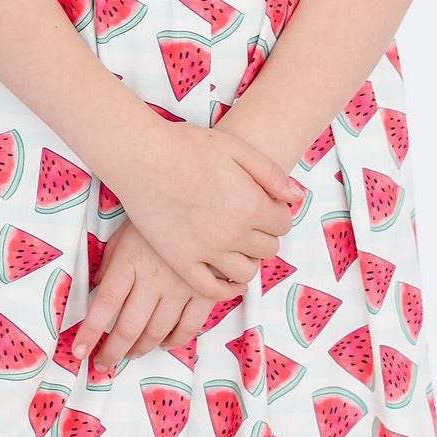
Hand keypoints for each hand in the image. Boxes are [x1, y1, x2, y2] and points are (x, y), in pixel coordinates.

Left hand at [76, 220, 219, 376]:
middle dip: (114, 352)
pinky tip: (165, 343)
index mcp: (128, 262)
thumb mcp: (123, 235)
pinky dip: (176, 340)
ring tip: (131, 353)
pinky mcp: (206, 290)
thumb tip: (97, 292)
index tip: (79, 352)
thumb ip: (110, 265)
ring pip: (158, 332)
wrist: (199, 201)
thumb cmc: (154, 219)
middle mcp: (153, 278)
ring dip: (142, 349)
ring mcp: (181, 286)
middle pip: (130, 327)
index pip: (104, 304)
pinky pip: (190, 327)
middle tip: (104, 364)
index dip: (90, 332)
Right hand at [104, 123, 305, 303]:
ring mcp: (207, 251)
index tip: (265, 207)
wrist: (140, 157)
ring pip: (246, 272)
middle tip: (249, 223)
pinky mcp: (181, 262)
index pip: (284, 223)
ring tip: (237, 246)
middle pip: (268, 248)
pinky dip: (226, 289)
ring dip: (248, 261)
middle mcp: (234, 233)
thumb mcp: (236, 148)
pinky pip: (211, 289)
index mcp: (251, 204)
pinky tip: (229, 281)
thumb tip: (296, 197)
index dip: (277, 214)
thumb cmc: (187, 146)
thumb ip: (270, 173)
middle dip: (264, 236)